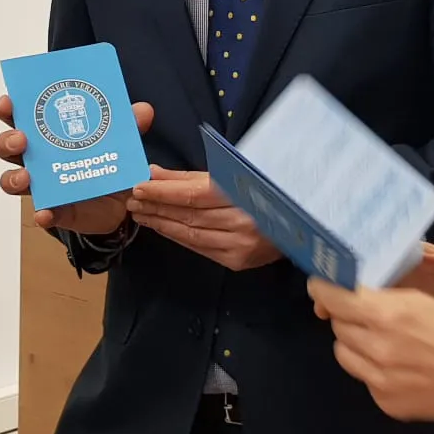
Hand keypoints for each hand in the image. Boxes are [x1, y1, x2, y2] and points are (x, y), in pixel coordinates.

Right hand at [0, 93, 154, 233]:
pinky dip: (42, 214)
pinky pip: (42, 213)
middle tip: (21, 139)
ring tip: (27, 177)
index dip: (8, 109)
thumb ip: (129, 125)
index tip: (9, 101)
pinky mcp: (56, 211)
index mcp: (48, 134)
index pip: (20, 117)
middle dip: (8, 141)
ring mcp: (43, 186)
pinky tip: (46, 213)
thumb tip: (142, 110)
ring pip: (12, 181)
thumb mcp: (121, 139)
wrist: (124, 201)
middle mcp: (38, 159)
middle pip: (7, 147)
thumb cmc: (109, 160)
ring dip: (14, 177)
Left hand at [128, 168, 284, 270]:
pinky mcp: (238, 261)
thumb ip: (193, 176)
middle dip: (156, 206)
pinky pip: (199, 248)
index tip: (139, 185)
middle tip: (131, 199)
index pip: (195, 194)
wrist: (302, 222)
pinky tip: (162, 227)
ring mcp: (241, 245)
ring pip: (190, 234)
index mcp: (245, 193)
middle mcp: (243, 222)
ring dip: (161, 223)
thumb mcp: (234, 173)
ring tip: (141, 213)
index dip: (164, 191)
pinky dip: (177, 237)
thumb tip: (155, 172)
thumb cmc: (267, 188)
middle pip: (189, 215)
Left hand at [309, 276, 433, 424]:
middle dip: (347, 317)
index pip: (332, 298)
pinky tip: (399, 368)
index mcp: (385, 315)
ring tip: (382, 341)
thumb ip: (381, 300)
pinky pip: (364, 379)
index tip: (322, 286)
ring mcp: (378, 380)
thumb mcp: (420, 302)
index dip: (323, 289)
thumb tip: (349, 296)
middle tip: (366, 314)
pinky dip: (373, 370)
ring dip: (356, 344)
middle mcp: (375, 348)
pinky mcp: (385, 403)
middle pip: (338, 326)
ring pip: (344, 353)